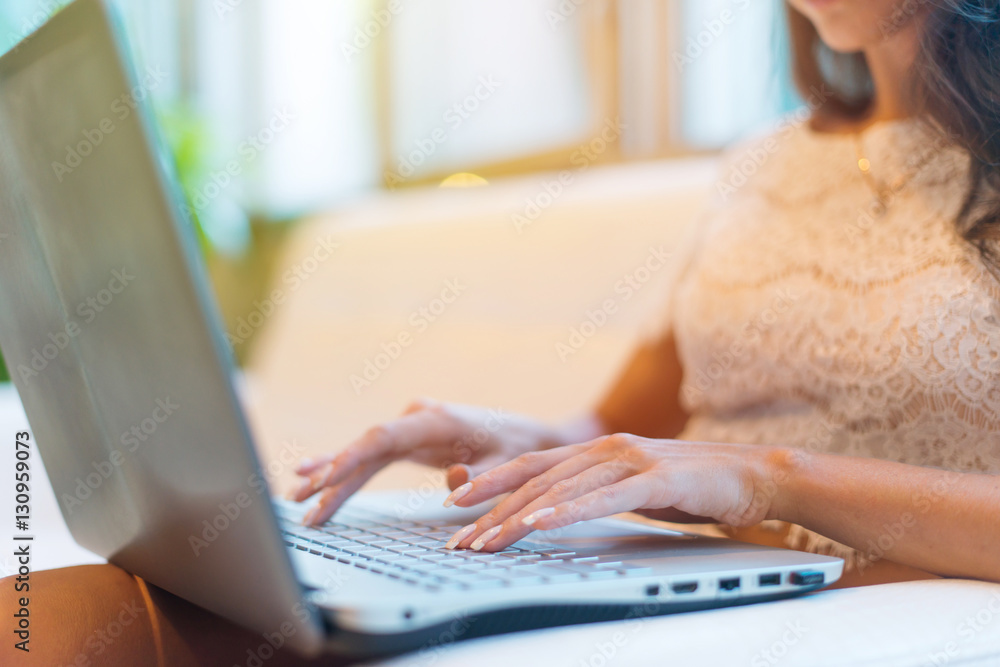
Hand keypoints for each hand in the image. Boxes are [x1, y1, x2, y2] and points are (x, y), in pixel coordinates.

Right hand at [291, 398, 562, 524]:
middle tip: (301, 502)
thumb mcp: (508, 464)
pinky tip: (319, 481)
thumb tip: (453, 482)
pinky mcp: (411, 441)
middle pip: (365, 447)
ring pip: (363, 453)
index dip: (351, 457)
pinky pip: (373, 458)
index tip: (325, 477)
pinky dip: (349, 472)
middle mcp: (418, 419)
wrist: (533, 437)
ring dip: (332, 477)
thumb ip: (482, 474)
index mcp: (437, 420)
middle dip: (331, 475)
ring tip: (298, 500)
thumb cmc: (521, 448)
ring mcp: (411, 428)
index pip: (384, 438)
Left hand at [440, 433, 786, 550]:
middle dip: (492, 511)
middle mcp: (607, 449)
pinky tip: (542, 523)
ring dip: (518, 517)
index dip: (491, 483)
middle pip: (536, 480)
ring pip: (560, 489)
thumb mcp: (633, 488)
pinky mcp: (656, 479)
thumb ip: (597, 493)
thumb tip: (560, 510)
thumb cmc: (694, 486)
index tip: (457, 504)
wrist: (754, 475)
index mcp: (598, 450)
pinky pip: (603, 498)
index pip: (531, 466)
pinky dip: (568, 511)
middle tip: (460, 539)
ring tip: (486, 540)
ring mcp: (630, 460)